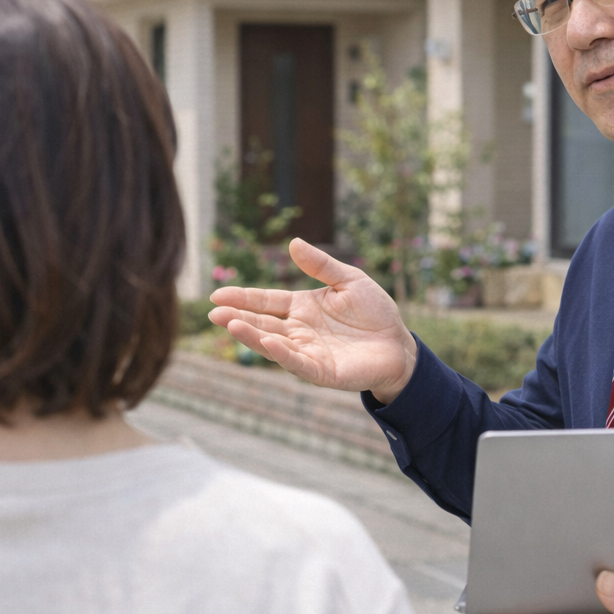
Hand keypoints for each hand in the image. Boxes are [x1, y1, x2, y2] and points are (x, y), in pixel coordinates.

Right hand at [208, 238, 418, 402]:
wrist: (399, 344)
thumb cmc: (375, 312)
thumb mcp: (348, 279)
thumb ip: (321, 265)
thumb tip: (293, 242)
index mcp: (302, 308)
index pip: (265, 302)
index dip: (242, 298)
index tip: (217, 295)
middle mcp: (299, 331)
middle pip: (262, 324)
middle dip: (237, 318)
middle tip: (214, 313)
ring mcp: (308, 352)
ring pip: (273, 344)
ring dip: (251, 336)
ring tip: (229, 325)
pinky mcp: (322, 371)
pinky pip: (298, 363)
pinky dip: (283, 354)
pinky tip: (270, 343)